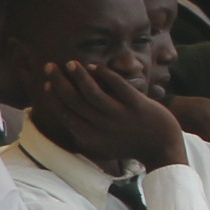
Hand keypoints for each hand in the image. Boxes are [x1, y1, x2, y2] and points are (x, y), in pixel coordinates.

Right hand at [34, 62, 186, 168]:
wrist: (161, 147)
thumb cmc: (127, 143)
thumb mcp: (101, 146)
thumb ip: (81, 135)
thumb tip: (60, 113)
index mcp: (91, 139)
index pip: (65, 115)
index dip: (54, 98)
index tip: (48, 84)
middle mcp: (103, 128)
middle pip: (74, 101)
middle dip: (59, 81)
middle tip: (51, 67)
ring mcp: (120, 116)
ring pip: (92, 91)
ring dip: (78, 75)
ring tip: (70, 63)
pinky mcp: (137, 105)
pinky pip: (117, 85)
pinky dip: (103, 73)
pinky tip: (93, 66)